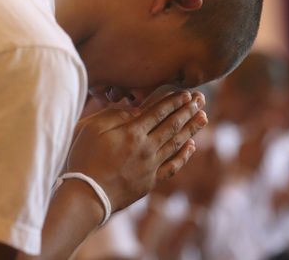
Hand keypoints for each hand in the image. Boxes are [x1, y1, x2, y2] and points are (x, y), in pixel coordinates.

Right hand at [67, 91, 206, 211]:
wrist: (86, 195)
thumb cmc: (84, 159)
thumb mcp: (91, 128)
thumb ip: (114, 115)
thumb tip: (135, 109)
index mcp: (132, 132)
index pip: (158, 112)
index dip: (174, 101)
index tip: (186, 93)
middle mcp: (146, 148)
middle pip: (172, 125)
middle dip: (188, 110)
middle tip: (201, 99)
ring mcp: (150, 166)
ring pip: (177, 144)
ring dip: (192, 129)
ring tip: (203, 117)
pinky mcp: (150, 182)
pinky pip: (173, 167)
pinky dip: (184, 156)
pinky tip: (192, 146)